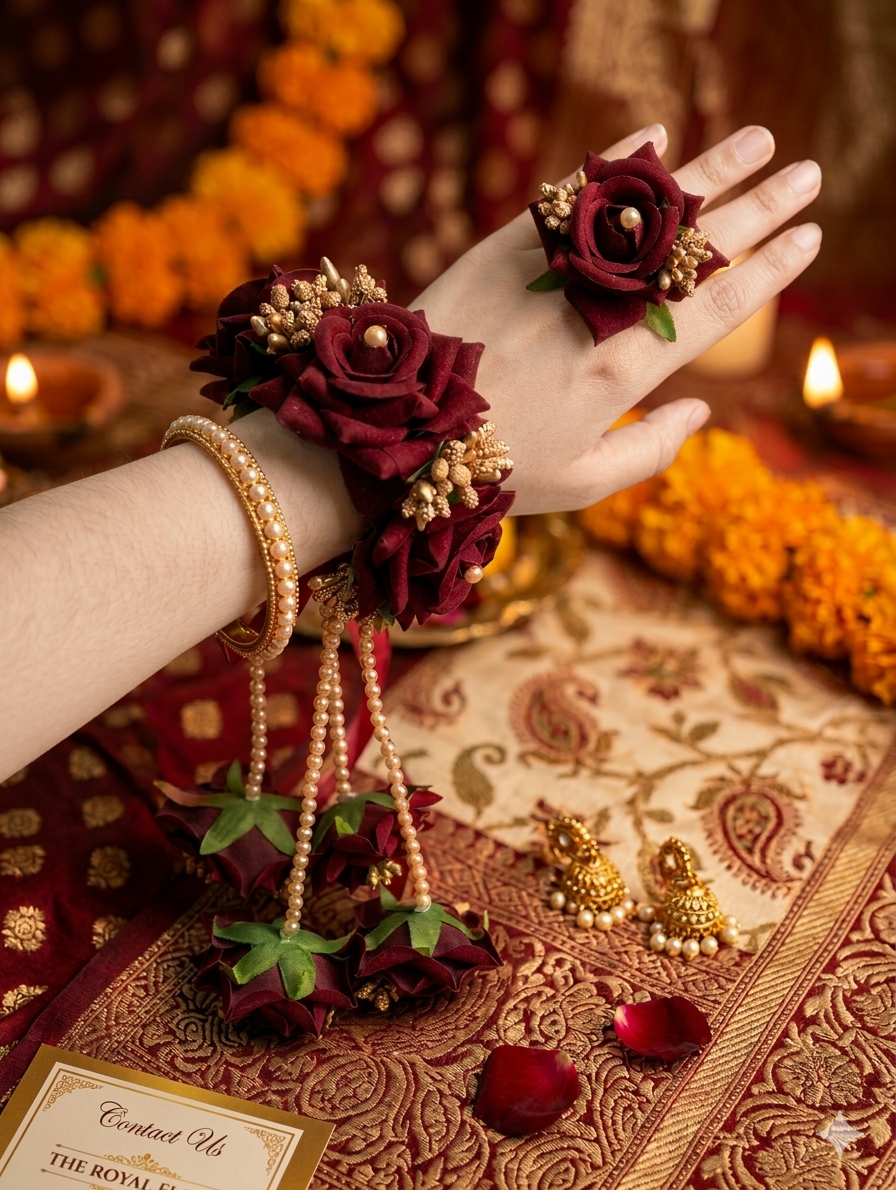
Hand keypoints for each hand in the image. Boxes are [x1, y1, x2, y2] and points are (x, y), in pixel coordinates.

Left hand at [414, 124, 821, 513]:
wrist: (391, 429)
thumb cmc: (487, 469)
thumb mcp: (578, 483)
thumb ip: (649, 448)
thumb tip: (699, 411)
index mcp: (623, 370)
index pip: (718, 306)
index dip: (772, 267)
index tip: (809, 235)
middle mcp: (596, 309)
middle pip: (697, 246)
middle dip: (761, 206)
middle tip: (809, 174)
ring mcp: (551, 270)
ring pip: (644, 209)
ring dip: (707, 169)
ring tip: (756, 141)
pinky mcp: (504, 246)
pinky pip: (572, 195)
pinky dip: (616, 165)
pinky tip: (655, 140)